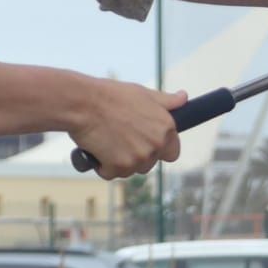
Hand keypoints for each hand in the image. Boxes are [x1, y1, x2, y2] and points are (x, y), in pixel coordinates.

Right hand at [68, 81, 187, 180]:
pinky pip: (112, 173)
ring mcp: (137, 159)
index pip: (173, 153)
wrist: (83, 103)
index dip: (160, 149)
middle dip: (137, 154)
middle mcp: (156, 145)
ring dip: (120, 160)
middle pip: (150, 163)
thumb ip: (166, 101)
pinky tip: (98, 147)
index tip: (145, 141)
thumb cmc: (112, 96)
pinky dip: (104, 165)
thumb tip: (183, 98)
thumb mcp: (143, 94)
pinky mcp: (118, 168)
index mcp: (166, 128)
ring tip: (108, 138)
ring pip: (131, 169)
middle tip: (121, 136)